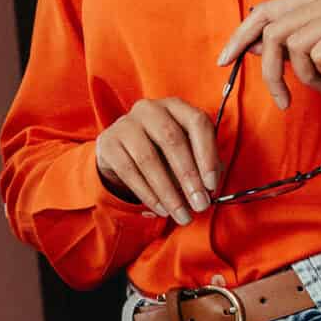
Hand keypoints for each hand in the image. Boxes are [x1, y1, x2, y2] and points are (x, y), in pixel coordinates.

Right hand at [94, 98, 219, 225]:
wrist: (122, 151)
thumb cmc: (163, 151)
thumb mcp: (187, 151)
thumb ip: (203, 164)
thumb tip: (210, 187)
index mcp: (176, 106)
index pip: (197, 122)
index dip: (207, 154)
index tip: (212, 185)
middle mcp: (150, 109)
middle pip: (172, 140)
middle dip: (189, 177)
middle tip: (200, 205)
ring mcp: (126, 124)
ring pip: (149, 159)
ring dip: (168, 191)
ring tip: (181, 214)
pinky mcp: (108, 143)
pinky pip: (129, 171)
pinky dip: (148, 194)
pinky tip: (161, 209)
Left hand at [217, 0, 320, 107]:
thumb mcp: (319, 53)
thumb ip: (288, 44)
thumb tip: (251, 45)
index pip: (263, 11)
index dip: (240, 36)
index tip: (224, 61)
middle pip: (272, 31)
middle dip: (271, 71)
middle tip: (281, 98)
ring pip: (293, 46)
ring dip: (306, 77)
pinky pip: (318, 56)